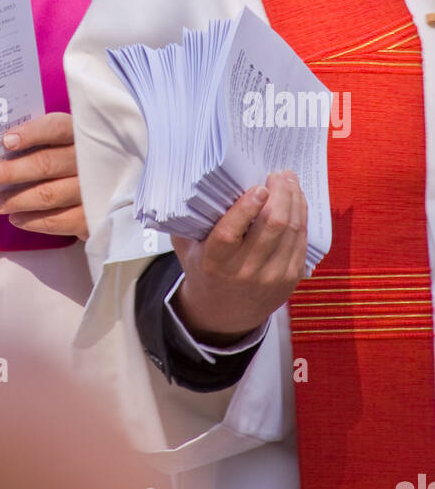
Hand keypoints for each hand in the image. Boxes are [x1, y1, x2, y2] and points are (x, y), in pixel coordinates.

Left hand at [0, 111, 86, 239]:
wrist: (113, 189)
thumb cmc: (78, 162)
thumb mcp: (69, 143)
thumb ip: (43, 141)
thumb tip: (1, 146)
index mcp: (84, 133)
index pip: (56, 128)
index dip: (31, 134)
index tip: (5, 141)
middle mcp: (92, 160)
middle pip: (47, 163)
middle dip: (12, 172)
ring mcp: (95, 189)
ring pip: (50, 194)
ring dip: (18, 199)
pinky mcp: (94, 216)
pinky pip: (60, 221)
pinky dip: (35, 221)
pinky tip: (16, 219)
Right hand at [171, 171, 307, 344]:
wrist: (225, 314)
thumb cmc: (204, 269)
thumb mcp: (187, 247)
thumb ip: (189, 219)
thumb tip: (193, 180)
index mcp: (215, 263)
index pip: (230, 233)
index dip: (246, 208)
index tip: (258, 186)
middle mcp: (245, 272)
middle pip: (272, 225)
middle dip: (280, 193)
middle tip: (278, 174)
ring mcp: (272, 277)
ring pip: (292, 230)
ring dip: (295, 200)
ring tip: (289, 181)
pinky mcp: (291, 279)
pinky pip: (301, 241)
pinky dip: (302, 216)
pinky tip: (297, 201)